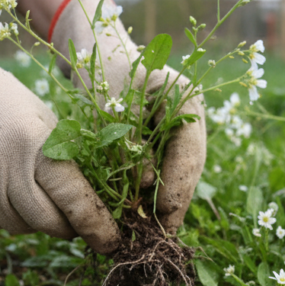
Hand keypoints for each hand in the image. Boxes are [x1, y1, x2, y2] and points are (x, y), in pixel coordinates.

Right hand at [0, 0, 120, 252]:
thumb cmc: (3, 102)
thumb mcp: (44, 122)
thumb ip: (66, 165)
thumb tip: (91, 212)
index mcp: (33, 144)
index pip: (73, 198)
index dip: (96, 224)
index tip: (110, 240)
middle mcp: (3, 170)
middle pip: (47, 222)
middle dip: (67, 226)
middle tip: (74, 219)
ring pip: (20, 227)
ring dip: (33, 218)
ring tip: (26, 186)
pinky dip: (5, 214)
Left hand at [50, 0, 206, 230]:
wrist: (93, 50)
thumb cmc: (100, 70)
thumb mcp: (110, 104)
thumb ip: (128, 142)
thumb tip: (145, 184)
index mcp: (186, 97)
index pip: (189, 150)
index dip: (179, 187)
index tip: (164, 217)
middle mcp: (190, 113)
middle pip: (189, 166)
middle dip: (175, 201)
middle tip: (161, 235)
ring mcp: (180, 126)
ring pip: (178, 171)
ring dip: (164, 200)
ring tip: (151, 231)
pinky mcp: (164, 137)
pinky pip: (163, 168)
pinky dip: (152, 190)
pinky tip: (140, 213)